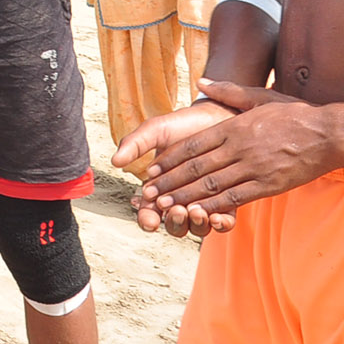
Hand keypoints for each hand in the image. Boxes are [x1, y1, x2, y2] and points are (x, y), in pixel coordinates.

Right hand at [113, 98, 238, 236]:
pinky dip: (220, 225)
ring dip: (196, 225)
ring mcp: (204, 201)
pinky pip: (224, 223)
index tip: (150, 217)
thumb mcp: (155, 131)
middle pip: (175, 226)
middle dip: (174, 223)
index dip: (147, 219)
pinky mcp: (227, 200)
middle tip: (175, 208)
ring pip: (198, 228)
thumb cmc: (184, 124)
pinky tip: (217, 215)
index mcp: (159, 187)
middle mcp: (181, 198)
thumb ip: (135, 144)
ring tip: (196, 211)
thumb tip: (116, 161)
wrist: (217, 115)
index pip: (149, 212)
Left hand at [138, 79, 343, 226]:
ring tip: (164, 206)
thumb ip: (228, 91)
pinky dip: (215, 206)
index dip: (171, 158)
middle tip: (148, 192)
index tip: (151, 168)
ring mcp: (255, 168)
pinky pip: (237, 197)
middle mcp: (240, 148)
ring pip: (213, 185)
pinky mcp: (270, 185)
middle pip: (198, 167)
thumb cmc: (294, 114)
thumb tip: (200, 82)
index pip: (194, 144)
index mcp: (235, 126)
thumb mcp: (259, 96)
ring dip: (186, 196)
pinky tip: (198, 213)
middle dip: (170, 181)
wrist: (330, 134)